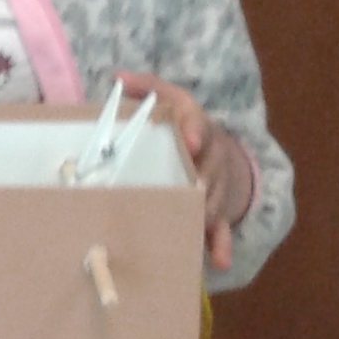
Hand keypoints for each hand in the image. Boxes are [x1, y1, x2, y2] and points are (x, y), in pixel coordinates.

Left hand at [117, 72, 252, 271]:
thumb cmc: (181, 125)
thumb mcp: (168, 99)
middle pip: (209, 168)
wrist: (218, 150)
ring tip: (192, 226)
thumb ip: (146, 87)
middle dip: (202, 179)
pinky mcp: (219, 210)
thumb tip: (116, 77)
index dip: (195, 130)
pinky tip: (217, 261)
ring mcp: (217, 185)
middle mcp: (210, 155)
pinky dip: (220, 245)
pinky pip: (223, 230)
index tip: (191, 141)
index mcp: (196, 125)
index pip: (198, 122)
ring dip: (205, 214)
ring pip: (214, 201)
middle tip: (192, 189)